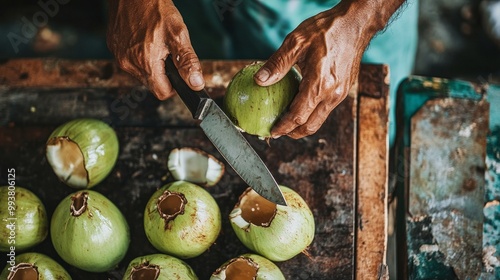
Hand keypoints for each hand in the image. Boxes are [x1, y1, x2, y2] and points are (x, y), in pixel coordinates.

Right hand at [106, 0, 203, 99]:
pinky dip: (139, 54)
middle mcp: (128, 64)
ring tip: (156, 42)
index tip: (179, 74)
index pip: (162, 93)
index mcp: (145, 64)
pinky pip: (130, 60)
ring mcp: (119, 56)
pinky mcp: (114, 47)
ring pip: (141, 73)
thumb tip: (196, 83)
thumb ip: (187, 62)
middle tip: (168, 52)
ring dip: (152, 63)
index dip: (174, 86)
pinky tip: (145, 38)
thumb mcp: (178, 35)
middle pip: (152, 83)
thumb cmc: (155, 8)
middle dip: (164, 73)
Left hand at [254, 0, 403, 138]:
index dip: (284, 127)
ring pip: (320, 119)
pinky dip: (312, 112)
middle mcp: (333, 93)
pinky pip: (326, 108)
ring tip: (288, 121)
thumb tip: (259, 80)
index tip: (272, 132)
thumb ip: (277, 64)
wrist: (355, 23)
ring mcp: (341, 93)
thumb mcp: (296, 42)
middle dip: (293, 132)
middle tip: (278, 131)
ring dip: (304, 124)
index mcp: (320, 84)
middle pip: (311, 125)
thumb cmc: (326, 29)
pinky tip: (301, 104)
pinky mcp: (345, 89)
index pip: (298, 115)